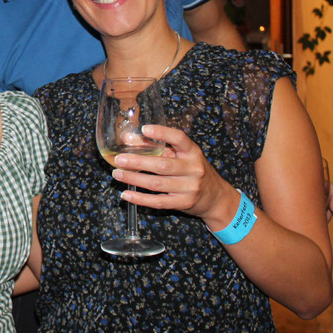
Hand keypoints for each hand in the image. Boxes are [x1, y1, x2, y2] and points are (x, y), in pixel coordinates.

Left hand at [112, 123, 232, 223]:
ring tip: (118, 174)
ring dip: (134, 179)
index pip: (179, 138)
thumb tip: (127, 138)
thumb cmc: (192, 170)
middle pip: (163, 165)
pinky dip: (140, 199)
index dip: (162, 133)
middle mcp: (193, 169)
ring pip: (157, 184)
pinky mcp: (183, 203)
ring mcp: (189, 188)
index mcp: (192, 152)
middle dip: (138, 162)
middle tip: (119, 159)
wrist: (215, 197)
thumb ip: (156, 146)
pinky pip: (158, 202)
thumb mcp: (180, 155)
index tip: (144, 129)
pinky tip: (126, 194)